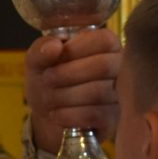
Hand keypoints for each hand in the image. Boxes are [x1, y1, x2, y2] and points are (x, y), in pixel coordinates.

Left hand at [25, 28, 121, 152]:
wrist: (47, 114)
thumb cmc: (49, 80)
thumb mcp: (38, 61)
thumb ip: (41, 49)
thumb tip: (54, 46)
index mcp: (106, 46)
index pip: (104, 40)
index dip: (75, 48)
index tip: (55, 57)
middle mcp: (119, 69)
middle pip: (104, 66)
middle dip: (67, 73)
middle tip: (47, 79)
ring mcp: (119, 95)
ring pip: (98, 92)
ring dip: (64, 96)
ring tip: (48, 98)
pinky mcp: (112, 119)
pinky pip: (95, 115)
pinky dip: (69, 115)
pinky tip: (56, 114)